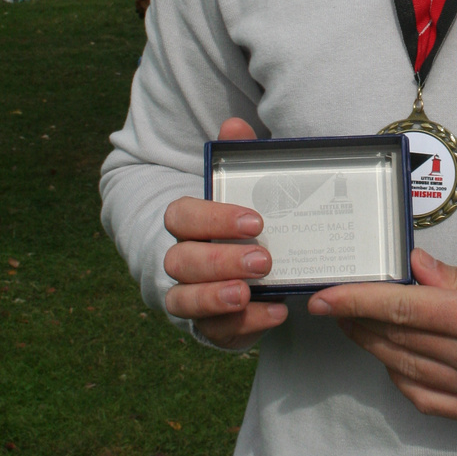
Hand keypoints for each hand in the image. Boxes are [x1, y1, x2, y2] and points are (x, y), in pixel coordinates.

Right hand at [163, 117, 287, 346]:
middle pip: (181, 261)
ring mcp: (188, 295)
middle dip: (220, 260)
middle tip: (263, 259)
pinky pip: (215, 330)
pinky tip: (276, 313)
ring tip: (248, 293)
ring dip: (215, 297)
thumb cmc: (241, 223)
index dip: (213, 219)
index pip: (182, 217)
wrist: (242, 269)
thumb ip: (238, 159)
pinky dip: (245, 324)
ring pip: (183, 300)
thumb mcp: (244, 190)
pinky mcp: (208, 325)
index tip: (255, 221)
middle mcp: (179, 260)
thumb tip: (234, 124)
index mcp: (186, 223)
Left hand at [307, 248, 456, 422]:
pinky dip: (402, 379)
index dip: (356, 301)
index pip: (402, 308)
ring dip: (373, 349)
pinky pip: (428, 401)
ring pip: (405, 372)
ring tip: (356, 326)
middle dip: (356, 322)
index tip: (324, 296)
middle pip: (396, 342)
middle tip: (333, 303)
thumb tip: (411, 268)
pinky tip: (393, 360)